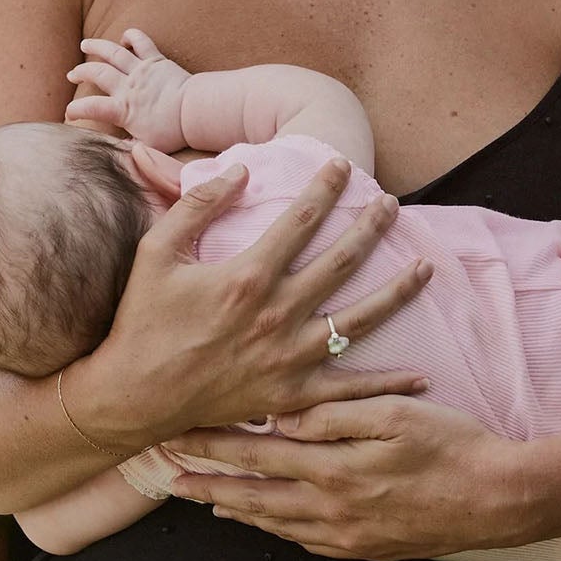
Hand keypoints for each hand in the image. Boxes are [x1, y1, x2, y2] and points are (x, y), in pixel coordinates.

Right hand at [65, 28, 190, 149]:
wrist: (196, 111)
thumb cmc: (172, 132)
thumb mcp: (146, 147)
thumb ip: (128, 148)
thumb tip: (114, 154)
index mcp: (123, 109)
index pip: (91, 108)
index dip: (76, 109)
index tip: (68, 113)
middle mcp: (128, 87)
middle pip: (97, 73)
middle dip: (80, 72)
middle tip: (71, 74)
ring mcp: (141, 71)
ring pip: (113, 53)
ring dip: (96, 47)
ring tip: (84, 43)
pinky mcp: (156, 60)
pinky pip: (141, 42)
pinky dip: (131, 36)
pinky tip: (124, 38)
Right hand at [83, 151, 435, 448]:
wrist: (134, 396)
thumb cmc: (142, 321)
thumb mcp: (156, 251)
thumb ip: (198, 205)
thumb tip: (240, 171)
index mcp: (249, 276)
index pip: (301, 219)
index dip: (326, 188)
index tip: (343, 165)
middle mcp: (278, 313)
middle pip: (343, 261)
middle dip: (372, 227)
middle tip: (392, 204)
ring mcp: (290, 357)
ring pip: (361, 319)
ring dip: (398, 290)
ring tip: (426, 266)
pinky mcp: (293, 394)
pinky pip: (351, 389)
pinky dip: (389, 384)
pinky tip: (421, 374)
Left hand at [163, 397, 530, 559]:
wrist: (497, 498)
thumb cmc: (451, 445)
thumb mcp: (394, 414)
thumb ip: (335, 415)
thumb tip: (284, 419)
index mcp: (333, 470)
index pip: (256, 455)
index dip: (212, 446)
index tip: (176, 437)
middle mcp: (331, 509)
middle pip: (253, 497)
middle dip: (207, 485)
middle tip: (169, 478)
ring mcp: (347, 535)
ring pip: (275, 523)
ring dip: (237, 509)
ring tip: (208, 499)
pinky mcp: (365, 549)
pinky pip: (306, 541)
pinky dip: (277, 529)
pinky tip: (268, 521)